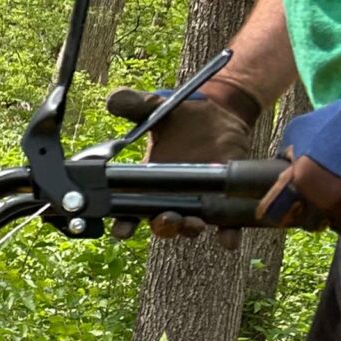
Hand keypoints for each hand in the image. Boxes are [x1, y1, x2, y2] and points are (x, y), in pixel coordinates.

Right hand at [103, 79, 261, 241]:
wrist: (220, 113)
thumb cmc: (182, 115)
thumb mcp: (157, 108)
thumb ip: (134, 105)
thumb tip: (112, 100)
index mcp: (148, 182)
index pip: (129, 209)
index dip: (124, 223)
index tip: (122, 230)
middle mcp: (170, 197)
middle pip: (160, 224)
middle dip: (162, 227)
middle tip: (165, 219)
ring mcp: (197, 201)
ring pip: (189, 226)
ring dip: (188, 229)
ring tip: (193, 224)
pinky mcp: (224, 199)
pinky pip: (224, 224)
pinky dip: (227, 235)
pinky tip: (228, 240)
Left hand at [259, 67, 340, 233]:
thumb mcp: (303, 129)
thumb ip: (288, 153)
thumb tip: (284, 163)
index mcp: (301, 184)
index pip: (278, 212)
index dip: (285, 207)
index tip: (293, 202)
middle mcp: (325, 204)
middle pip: (311, 222)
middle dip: (316, 211)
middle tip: (330, 193)